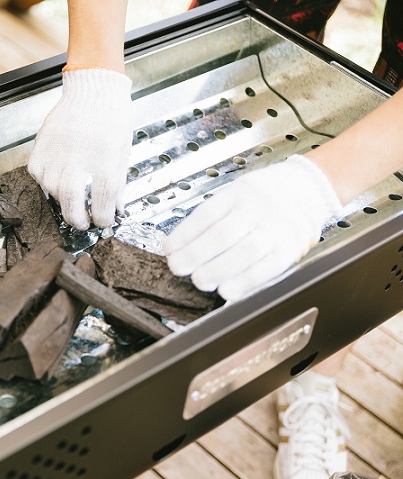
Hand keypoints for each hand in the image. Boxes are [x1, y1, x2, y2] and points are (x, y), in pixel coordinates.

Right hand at [27, 68, 131, 229]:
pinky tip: (58, 177)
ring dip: (63, 200)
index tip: (104, 221)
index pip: (102, 202)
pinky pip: (39, 176)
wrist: (93, 90)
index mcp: (105, 160)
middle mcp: (78, 157)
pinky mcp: (40, 147)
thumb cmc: (112, 119)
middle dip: (78, 220)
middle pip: (72, 203)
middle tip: (83, 222)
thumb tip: (114, 210)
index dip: (103, 219)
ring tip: (72, 196)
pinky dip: (48, 182)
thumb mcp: (122, 153)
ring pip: (53, 192)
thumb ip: (116, 184)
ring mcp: (56, 152)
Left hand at [161, 154, 342, 300]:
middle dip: (196, 254)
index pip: (207, 214)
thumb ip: (213, 216)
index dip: (185, 234)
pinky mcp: (289, 249)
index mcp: (239, 194)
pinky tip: (228, 291)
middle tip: (179, 267)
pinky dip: (245, 282)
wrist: (309, 188)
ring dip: (218, 270)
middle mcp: (257, 210)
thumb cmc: (265, 194)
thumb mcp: (236, 192)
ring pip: (244, 252)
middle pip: (223, 234)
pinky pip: (267, 268)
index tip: (169, 249)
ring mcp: (275, 230)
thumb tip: (180, 245)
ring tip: (200, 280)